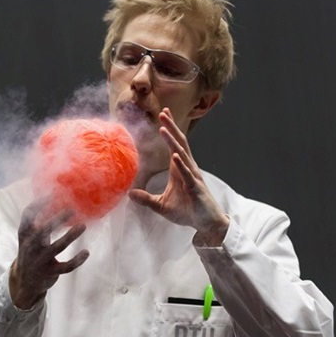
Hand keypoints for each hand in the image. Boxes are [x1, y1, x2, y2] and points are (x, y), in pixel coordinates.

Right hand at [9, 198, 89, 309]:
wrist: (24, 281)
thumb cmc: (31, 252)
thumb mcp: (27, 237)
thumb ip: (36, 222)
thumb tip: (52, 199)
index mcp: (25, 234)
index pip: (28, 215)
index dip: (39, 203)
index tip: (53, 194)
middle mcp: (31, 246)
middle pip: (44, 230)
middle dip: (58, 219)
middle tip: (72, 209)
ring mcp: (40, 260)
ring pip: (57, 247)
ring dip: (70, 236)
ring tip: (83, 225)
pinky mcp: (50, 272)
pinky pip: (65, 266)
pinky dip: (77, 260)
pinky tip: (86, 252)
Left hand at [128, 108, 228, 245]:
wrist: (205, 224)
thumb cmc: (187, 211)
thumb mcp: (161, 206)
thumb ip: (146, 199)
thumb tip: (130, 193)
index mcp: (179, 169)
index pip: (174, 145)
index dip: (169, 129)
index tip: (163, 114)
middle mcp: (187, 169)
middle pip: (179, 144)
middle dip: (171, 128)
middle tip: (163, 112)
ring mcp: (192, 177)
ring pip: (182, 155)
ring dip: (173, 142)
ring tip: (164, 129)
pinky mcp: (195, 188)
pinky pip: (187, 175)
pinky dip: (181, 165)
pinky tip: (175, 156)